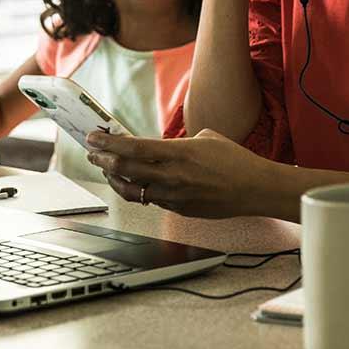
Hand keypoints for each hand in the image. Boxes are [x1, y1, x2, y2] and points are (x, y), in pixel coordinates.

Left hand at [84, 128, 275, 218]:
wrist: (255, 189)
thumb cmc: (234, 160)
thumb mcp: (205, 137)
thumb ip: (177, 142)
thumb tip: (160, 145)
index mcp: (178, 154)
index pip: (133, 148)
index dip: (108, 144)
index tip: (93, 138)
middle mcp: (172, 177)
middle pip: (126, 170)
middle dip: (103, 160)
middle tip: (92, 153)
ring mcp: (174, 197)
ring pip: (133, 190)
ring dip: (115, 179)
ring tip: (107, 169)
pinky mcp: (179, 210)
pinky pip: (151, 201)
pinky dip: (136, 190)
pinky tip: (131, 183)